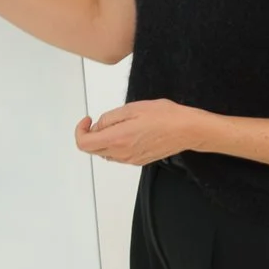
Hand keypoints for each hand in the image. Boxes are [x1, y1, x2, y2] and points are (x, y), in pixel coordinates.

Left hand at [75, 100, 203, 166]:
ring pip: (105, 153)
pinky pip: (118, 156)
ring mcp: (131, 160)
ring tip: (118, 125)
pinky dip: (115, 145)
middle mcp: (122, 154)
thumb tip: (98, 126)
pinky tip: (128, 132)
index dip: (80, 130)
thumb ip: (109, 118)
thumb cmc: (165, 116)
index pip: (84, 144)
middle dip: (91, 135)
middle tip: (100, 121)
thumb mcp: (132, 108)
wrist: (188, 130)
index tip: (88, 119)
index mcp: (117, 139)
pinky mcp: (139, 161)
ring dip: (104, 140)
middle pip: (93, 150)